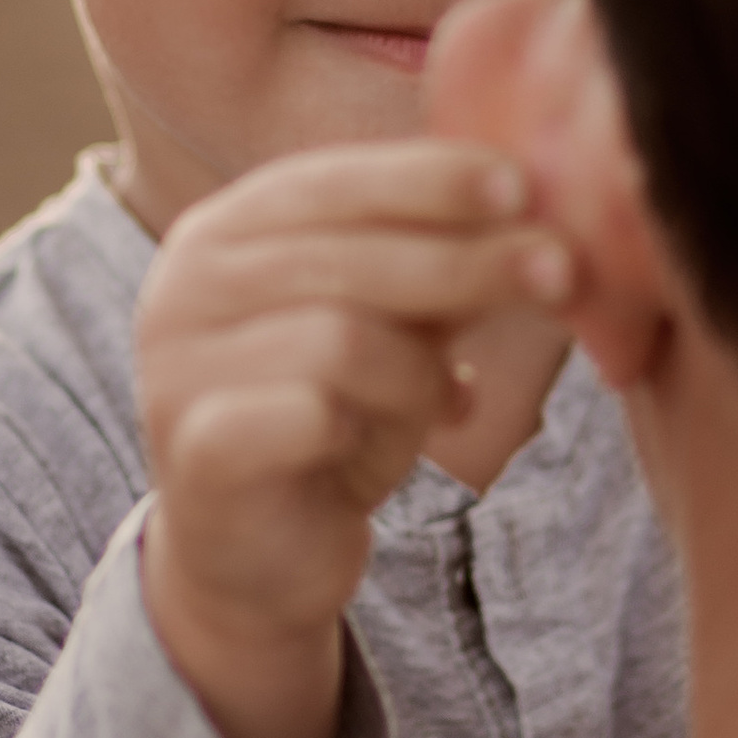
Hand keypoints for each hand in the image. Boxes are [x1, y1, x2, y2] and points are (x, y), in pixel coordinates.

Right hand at [134, 143, 572, 737]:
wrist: (257, 559)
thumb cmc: (331, 421)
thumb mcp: (395, 329)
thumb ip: (439, 267)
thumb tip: (532, 204)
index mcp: (224, 233)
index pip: (333, 179)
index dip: (429, 178)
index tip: (520, 186)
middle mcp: (184, 286)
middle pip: (350, 255)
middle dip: (467, 261)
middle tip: (560, 271)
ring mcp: (177, 367)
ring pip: (344, 339)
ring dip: (418, 376)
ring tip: (436, 405)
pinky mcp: (195, 449)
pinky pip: (315, 416)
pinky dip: (372, 430)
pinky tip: (372, 452)